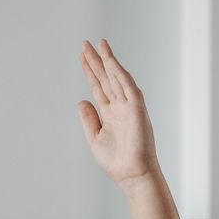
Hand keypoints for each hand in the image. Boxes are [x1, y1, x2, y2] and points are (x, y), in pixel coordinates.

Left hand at [77, 39, 158, 185]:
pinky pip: (128, 86)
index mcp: (109, 113)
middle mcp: (119, 106)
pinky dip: (120, 73)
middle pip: (106, 78)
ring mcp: (129, 106)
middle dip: (96, 61)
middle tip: (85, 43)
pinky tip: (111, 61)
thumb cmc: (116, 161)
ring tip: (99, 44)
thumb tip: (81, 101)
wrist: (132, 175)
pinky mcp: (137, 109)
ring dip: (108, 61)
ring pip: (117, 78)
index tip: (82, 56)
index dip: (90, 71)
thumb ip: (88, 119)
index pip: (98, 87)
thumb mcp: (94, 138)